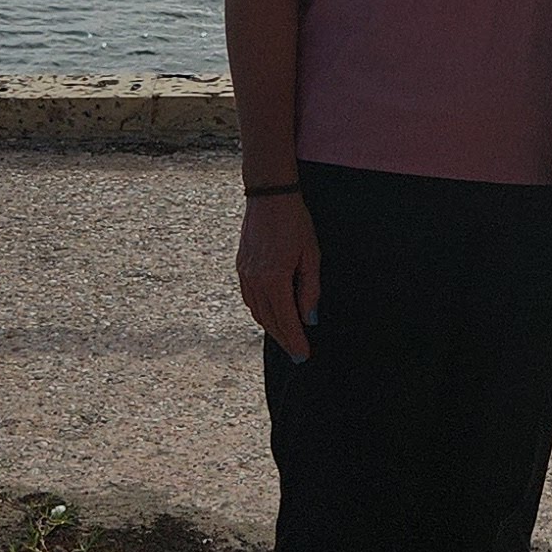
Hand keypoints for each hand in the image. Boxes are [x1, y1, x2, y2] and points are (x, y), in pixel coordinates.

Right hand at [238, 190, 320, 358]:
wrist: (269, 197)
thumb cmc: (295, 223)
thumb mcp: (311, 255)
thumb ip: (309, 289)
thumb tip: (309, 318)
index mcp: (274, 279)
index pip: (286, 319)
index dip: (295, 340)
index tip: (304, 354)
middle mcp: (255, 281)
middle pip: (270, 320)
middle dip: (284, 339)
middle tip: (297, 353)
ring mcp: (245, 275)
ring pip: (257, 312)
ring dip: (271, 328)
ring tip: (286, 338)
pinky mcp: (240, 268)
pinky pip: (249, 299)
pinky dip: (260, 312)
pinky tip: (269, 316)